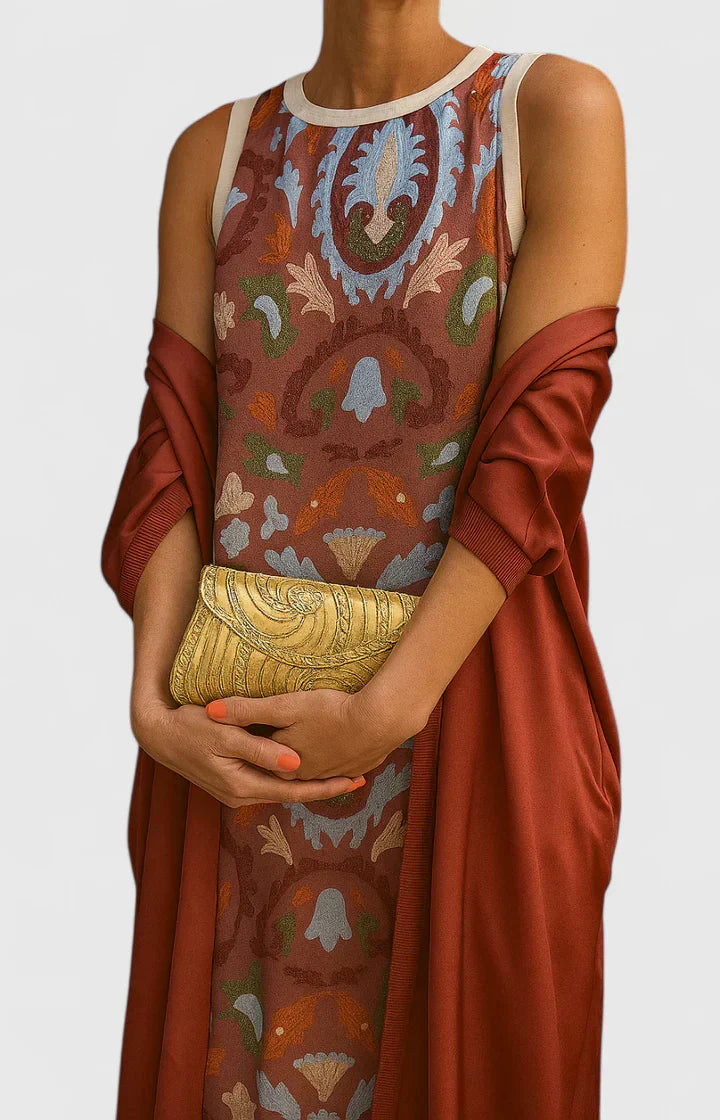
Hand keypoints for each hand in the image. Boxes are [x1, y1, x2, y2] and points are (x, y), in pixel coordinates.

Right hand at [131, 699, 365, 806]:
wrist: (158, 734)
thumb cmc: (191, 726)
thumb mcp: (225, 735)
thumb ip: (261, 750)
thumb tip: (296, 764)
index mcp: (242, 786)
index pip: (294, 791)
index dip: (326, 787)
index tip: (354, 780)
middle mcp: (241, 796)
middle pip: (292, 794)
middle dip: (324, 788)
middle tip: (359, 778)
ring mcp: (236, 791)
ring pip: (282, 789)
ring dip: (309, 783)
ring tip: (341, 773)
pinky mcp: (234, 782)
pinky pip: (270, 782)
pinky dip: (291, 778)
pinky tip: (307, 768)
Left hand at [204, 687, 421, 781]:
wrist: (381, 720)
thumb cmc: (331, 712)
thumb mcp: (285, 707)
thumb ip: (249, 711)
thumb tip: (211, 712)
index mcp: (287, 768)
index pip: (261, 761)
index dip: (250, 747)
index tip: (238, 733)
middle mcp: (308, 776)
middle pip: (286, 767)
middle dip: (276, 758)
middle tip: (263, 744)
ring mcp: (334, 773)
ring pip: (312, 767)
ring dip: (306, 760)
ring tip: (299, 748)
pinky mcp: (356, 765)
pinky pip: (336, 765)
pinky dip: (331, 760)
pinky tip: (335, 749)